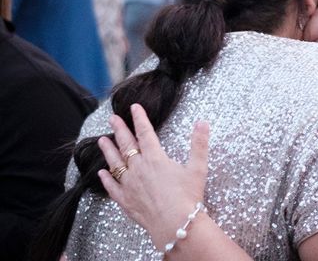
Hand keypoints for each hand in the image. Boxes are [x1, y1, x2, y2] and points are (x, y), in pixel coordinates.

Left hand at [97, 103, 209, 249]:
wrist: (175, 223)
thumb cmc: (187, 196)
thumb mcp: (198, 167)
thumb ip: (199, 143)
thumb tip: (202, 122)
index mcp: (155, 158)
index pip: (145, 133)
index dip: (139, 118)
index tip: (134, 108)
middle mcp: (139, 168)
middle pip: (126, 145)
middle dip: (120, 129)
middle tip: (113, 118)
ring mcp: (130, 184)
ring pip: (115, 164)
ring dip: (108, 151)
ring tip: (101, 140)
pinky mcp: (126, 200)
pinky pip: (112, 187)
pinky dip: (105, 179)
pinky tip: (101, 173)